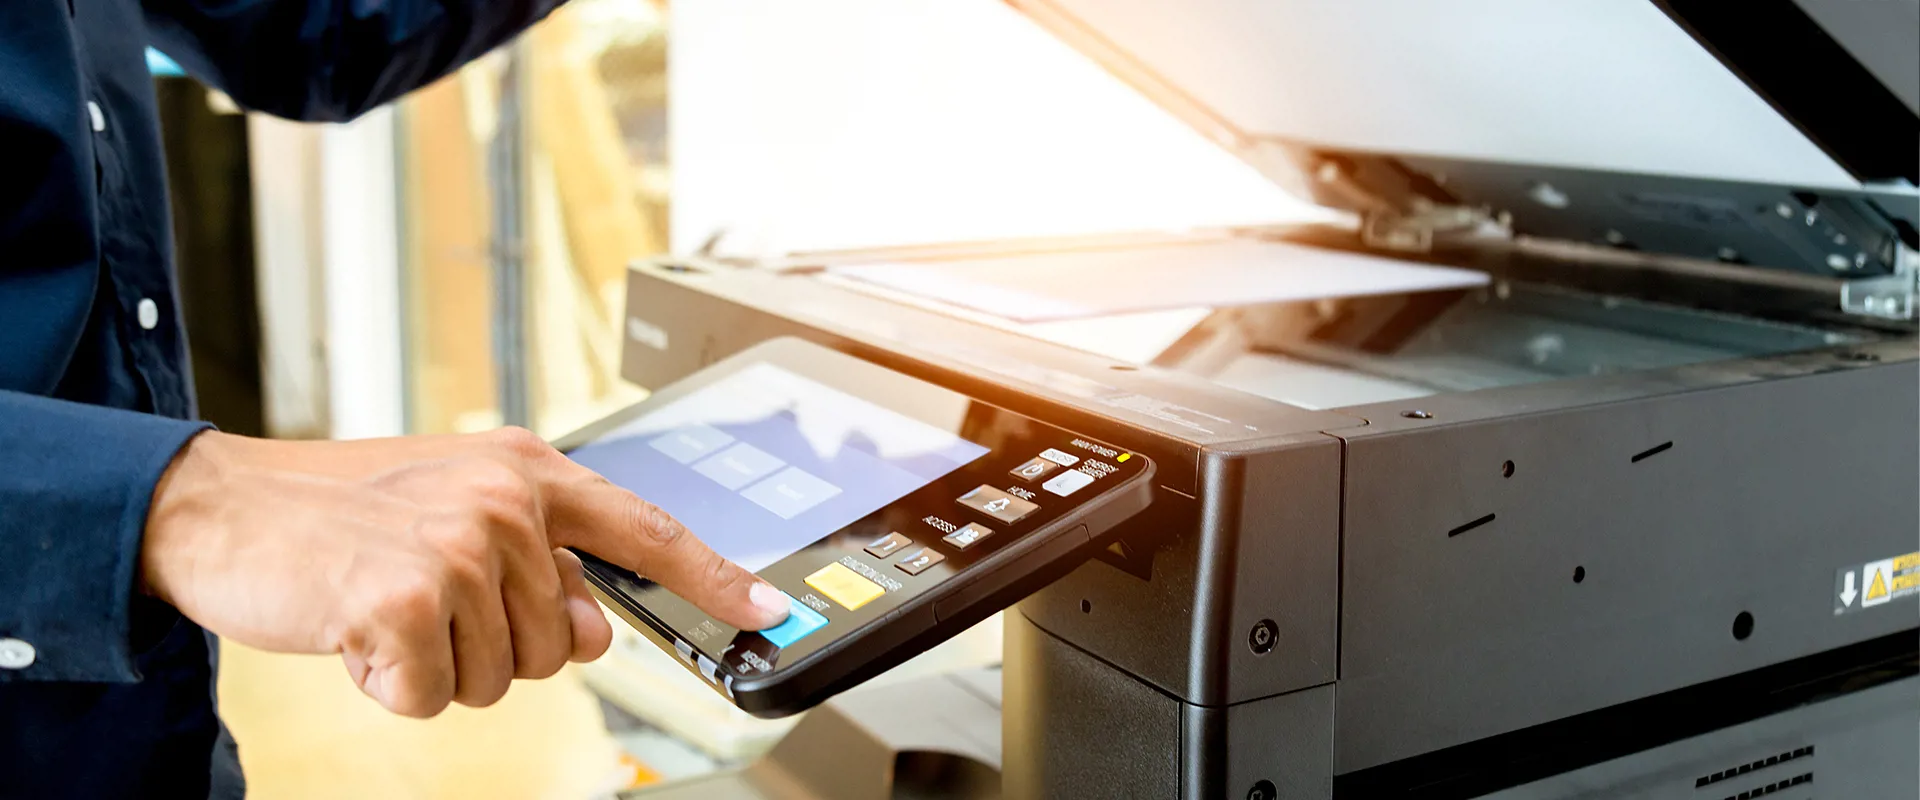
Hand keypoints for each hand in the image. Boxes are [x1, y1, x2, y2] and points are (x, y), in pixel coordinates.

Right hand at [140, 427, 789, 717]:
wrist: (222, 508)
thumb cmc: (340, 515)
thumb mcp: (454, 516)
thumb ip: (538, 564)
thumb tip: (595, 634)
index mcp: (526, 470)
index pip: (645, 529)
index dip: (711, 577)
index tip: (762, 611)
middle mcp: (506, 502)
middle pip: (562, 644)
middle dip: (495, 645)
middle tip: (425, 600)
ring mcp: (460, 548)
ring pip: (505, 678)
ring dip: (442, 666)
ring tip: (386, 607)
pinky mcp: (408, 600)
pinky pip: (439, 699)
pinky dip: (396, 687)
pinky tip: (359, 635)